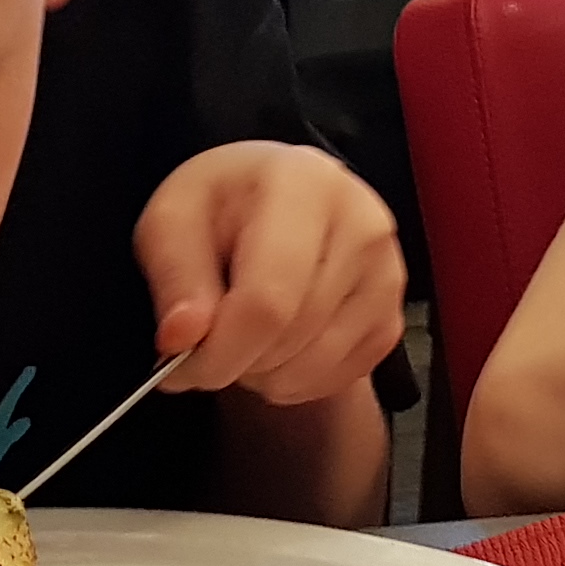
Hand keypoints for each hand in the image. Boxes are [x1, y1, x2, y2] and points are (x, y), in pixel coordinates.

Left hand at [135, 142, 407, 407]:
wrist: (275, 199)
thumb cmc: (222, 206)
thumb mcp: (172, 220)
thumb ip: (175, 277)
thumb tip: (182, 337)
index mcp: (303, 185)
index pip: (267, 301)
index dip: (218, 352)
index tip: (180, 368)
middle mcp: (362, 225)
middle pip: (290, 338)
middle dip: (236, 360)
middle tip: (207, 341)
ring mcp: (386, 273)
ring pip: (314, 365)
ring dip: (265, 372)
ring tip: (244, 332)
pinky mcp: (393, 315)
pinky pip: (339, 378)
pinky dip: (298, 379)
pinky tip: (277, 343)